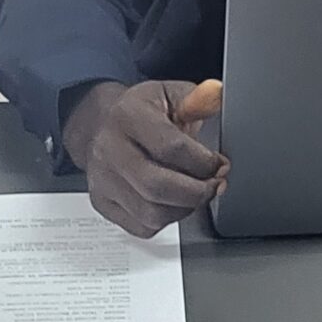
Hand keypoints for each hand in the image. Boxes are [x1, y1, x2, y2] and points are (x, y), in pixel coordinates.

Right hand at [62, 79, 226, 237]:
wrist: (103, 124)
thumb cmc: (143, 111)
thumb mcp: (172, 95)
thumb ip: (199, 98)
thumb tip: (216, 94)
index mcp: (128, 116)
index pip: (170, 147)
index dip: (204, 162)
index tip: (219, 164)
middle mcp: (109, 148)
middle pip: (158, 187)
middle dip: (198, 192)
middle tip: (215, 185)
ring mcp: (102, 180)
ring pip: (151, 213)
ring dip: (185, 209)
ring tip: (197, 192)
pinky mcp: (102, 203)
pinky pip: (142, 226)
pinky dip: (167, 220)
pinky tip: (175, 202)